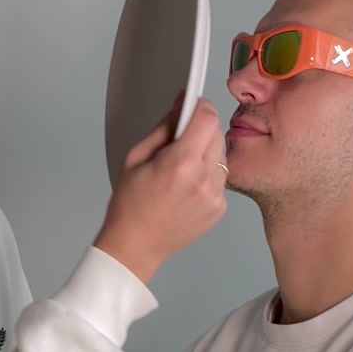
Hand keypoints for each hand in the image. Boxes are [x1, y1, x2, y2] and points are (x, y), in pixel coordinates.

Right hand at [95, 97, 226, 284]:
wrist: (136, 245)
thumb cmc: (130, 205)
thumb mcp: (136, 157)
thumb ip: (163, 129)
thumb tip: (181, 107)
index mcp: (181, 163)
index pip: (207, 118)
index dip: (199, 106)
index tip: (192, 106)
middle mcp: (204, 179)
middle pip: (218, 133)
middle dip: (202, 128)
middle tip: (182, 139)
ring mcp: (216, 196)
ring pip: (222, 155)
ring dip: (207, 152)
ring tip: (183, 168)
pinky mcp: (220, 208)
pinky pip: (221, 177)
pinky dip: (208, 174)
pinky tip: (188, 186)